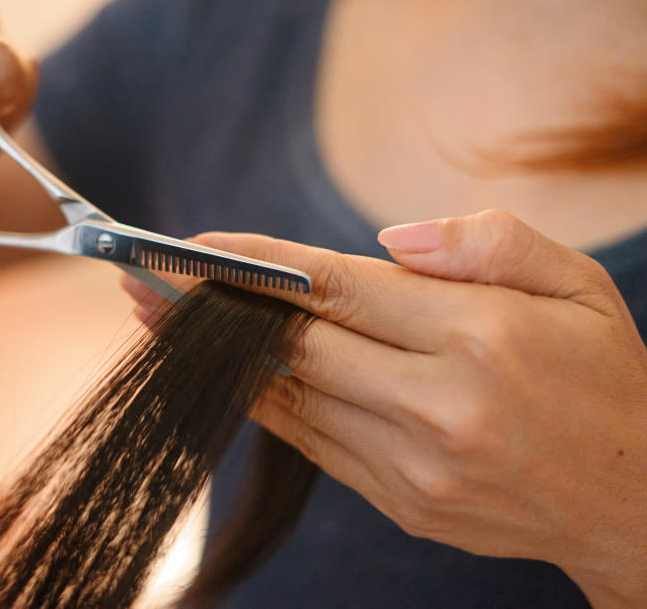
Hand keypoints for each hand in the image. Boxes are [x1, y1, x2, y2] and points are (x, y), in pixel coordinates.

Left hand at [122, 210, 646, 607]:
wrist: (638, 501)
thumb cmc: (605, 377)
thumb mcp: (576, 284)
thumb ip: (484, 244)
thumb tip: (388, 241)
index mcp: (479, 338)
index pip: (338, 288)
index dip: (258, 264)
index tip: (194, 247)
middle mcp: (439, 406)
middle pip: (297, 344)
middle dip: (215, 307)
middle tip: (147, 279)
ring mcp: (415, 466)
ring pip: (291, 398)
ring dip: (220, 356)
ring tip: (160, 321)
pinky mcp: (402, 502)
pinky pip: (312, 443)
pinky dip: (263, 402)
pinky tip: (223, 373)